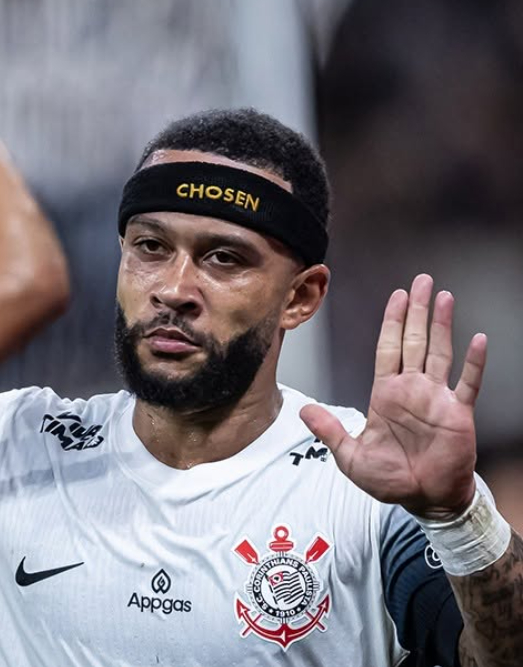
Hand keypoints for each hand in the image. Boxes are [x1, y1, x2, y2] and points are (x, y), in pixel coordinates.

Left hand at [301, 274, 486, 519]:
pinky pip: (468, 383)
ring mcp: (437, 398)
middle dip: (416, 311)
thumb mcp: (351, 456)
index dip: (391, 322)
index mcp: (386, 394)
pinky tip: (478, 339)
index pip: (387, 349)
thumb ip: (330, 430)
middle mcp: (413, 389)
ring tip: (443, 296)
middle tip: (421, 281)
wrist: (424, 500)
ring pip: (440, 352)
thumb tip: (302, 410)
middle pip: (414, 341)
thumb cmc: (390, 479)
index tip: (396, 296)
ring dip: (442, 325)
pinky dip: (473, 362)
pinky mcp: (458, 413)